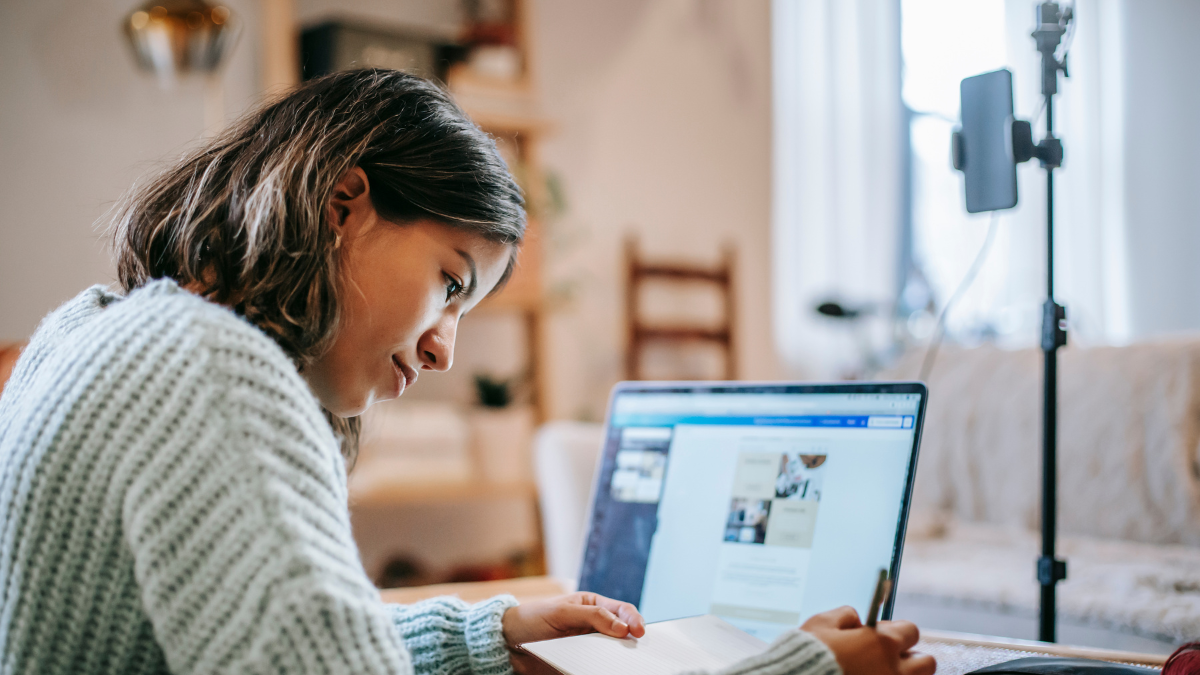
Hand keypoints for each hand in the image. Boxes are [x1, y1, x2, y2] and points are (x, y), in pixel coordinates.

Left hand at [502, 592, 645, 673]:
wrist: (508, 642)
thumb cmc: (533, 618)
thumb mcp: (562, 612)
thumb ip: (593, 616)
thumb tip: (623, 628)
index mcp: (594, 606)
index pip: (622, 611)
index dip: (634, 619)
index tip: (639, 632)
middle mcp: (595, 627)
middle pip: (622, 634)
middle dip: (631, 641)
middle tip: (636, 649)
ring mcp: (589, 647)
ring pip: (612, 655)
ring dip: (617, 659)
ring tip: (622, 663)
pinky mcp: (580, 664)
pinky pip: (596, 667)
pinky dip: (603, 668)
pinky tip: (605, 669)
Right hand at [801, 606, 935, 674]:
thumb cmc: (809, 655)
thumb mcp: (821, 624)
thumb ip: (845, 615)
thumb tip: (855, 619)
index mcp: (882, 643)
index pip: (910, 631)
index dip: (896, 632)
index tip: (882, 636)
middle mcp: (894, 669)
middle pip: (926, 662)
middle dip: (911, 657)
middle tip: (890, 659)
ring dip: (907, 674)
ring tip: (884, 672)